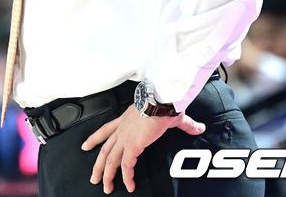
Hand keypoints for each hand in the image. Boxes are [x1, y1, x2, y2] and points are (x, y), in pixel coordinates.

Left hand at [81, 104, 204, 193]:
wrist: (162, 99)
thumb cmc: (164, 101)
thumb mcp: (172, 114)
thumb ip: (185, 124)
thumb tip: (199, 127)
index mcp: (126, 118)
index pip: (106, 129)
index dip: (95, 138)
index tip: (86, 145)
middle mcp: (122, 128)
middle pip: (104, 148)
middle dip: (98, 164)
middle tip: (94, 177)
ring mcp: (125, 137)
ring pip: (110, 159)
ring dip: (107, 175)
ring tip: (106, 187)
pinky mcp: (133, 145)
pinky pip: (126, 166)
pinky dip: (126, 177)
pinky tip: (129, 185)